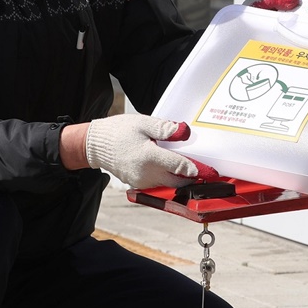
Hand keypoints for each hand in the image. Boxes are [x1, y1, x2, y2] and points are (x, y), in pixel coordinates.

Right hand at [84, 115, 213, 188]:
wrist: (95, 145)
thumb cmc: (119, 131)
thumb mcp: (142, 122)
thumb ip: (164, 129)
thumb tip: (184, 132)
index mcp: (148, 156)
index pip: (178, 166)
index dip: (196, 168)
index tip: (211, 171)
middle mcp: (146, 173)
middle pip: (177, 181)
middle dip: (192, 177)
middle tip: (206, 171)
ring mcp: (141, 181)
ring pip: (168, 184)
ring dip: (179, 177)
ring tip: (189, 166)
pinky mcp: (137, 184)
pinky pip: (158, 183)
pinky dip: (167, 177)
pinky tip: (171, 166)